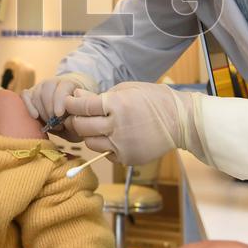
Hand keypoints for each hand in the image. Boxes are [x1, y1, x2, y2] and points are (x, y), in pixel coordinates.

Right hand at [21, 73, 97, 141]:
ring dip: (42, 111)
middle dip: (50, 108)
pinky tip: (35, 116)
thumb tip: (67, 121)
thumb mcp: (80, 118)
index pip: (63, 86)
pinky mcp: (30, 93)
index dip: (60, 100)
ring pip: (37, 93)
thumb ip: (76, 118)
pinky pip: (25, 95)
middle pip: (47, 88)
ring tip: (50, 124)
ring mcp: (40, 87)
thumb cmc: (75, 116)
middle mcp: (54, 82)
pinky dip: (29, 105)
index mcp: (70, 85)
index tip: (59, 114)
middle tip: (55, 124)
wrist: (68, 112)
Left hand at [65, 82, 201, 163]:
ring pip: (90, 143)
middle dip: (76, 120)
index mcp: (117, 104)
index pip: (83, 107)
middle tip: (78, 115)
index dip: (71, 104)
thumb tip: (77, 97)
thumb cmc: (153, 99)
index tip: (68, 102)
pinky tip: (113, 136)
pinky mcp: (128, 159)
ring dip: (90, 134)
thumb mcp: (126, 89)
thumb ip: (100, 95)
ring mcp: (122, 145)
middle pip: (82, 127)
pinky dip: (105, 145)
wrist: (180, 120)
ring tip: (98, 126)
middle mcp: (118, 126)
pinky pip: (105, 154)